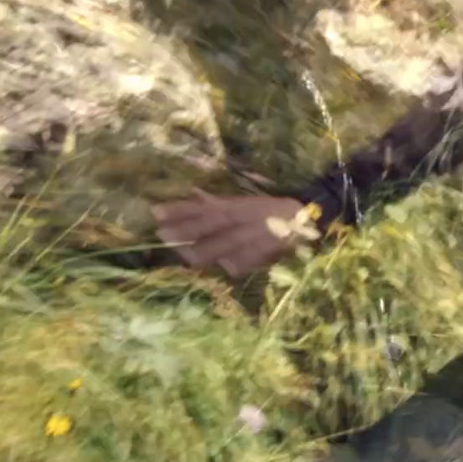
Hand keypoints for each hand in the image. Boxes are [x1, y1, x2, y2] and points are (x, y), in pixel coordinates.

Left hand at [153, 192, 320, 276]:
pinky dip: (224, 264)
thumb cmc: (271, 208)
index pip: (204, 208)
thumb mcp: (244, 202)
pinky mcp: (259, 257)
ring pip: (218, 249)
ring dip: (195, 251)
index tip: (156, 212)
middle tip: (161, 234)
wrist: (306, 218)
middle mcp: (243, 222)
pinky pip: (236, 264)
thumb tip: (194, 196)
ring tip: (181, 251)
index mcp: (239, 206)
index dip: (179, 210)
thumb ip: (220, 203)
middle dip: (182, 232)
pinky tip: (215, 265)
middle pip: (207, 229)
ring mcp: (251, 241)